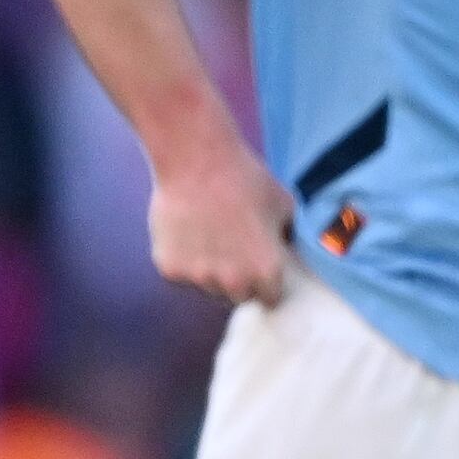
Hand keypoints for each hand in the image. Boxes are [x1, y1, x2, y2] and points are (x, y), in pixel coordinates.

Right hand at [148, 146, 295, 305]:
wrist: (196, 161)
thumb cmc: (245, 179)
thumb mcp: (285, 205)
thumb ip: (288, 236)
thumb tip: (289, 249)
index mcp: (266, 270)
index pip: (270, 298)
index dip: (266, 283)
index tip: (260, 267)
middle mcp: (232, 282)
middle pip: (238, 297)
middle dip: (238, 281)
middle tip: (233, 250)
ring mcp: (198, 277)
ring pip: (207, 287)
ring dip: (209, 272)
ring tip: (209, 236)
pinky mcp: (169, 269)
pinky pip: (180, 275)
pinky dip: (183, 261)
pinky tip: (187, 232)